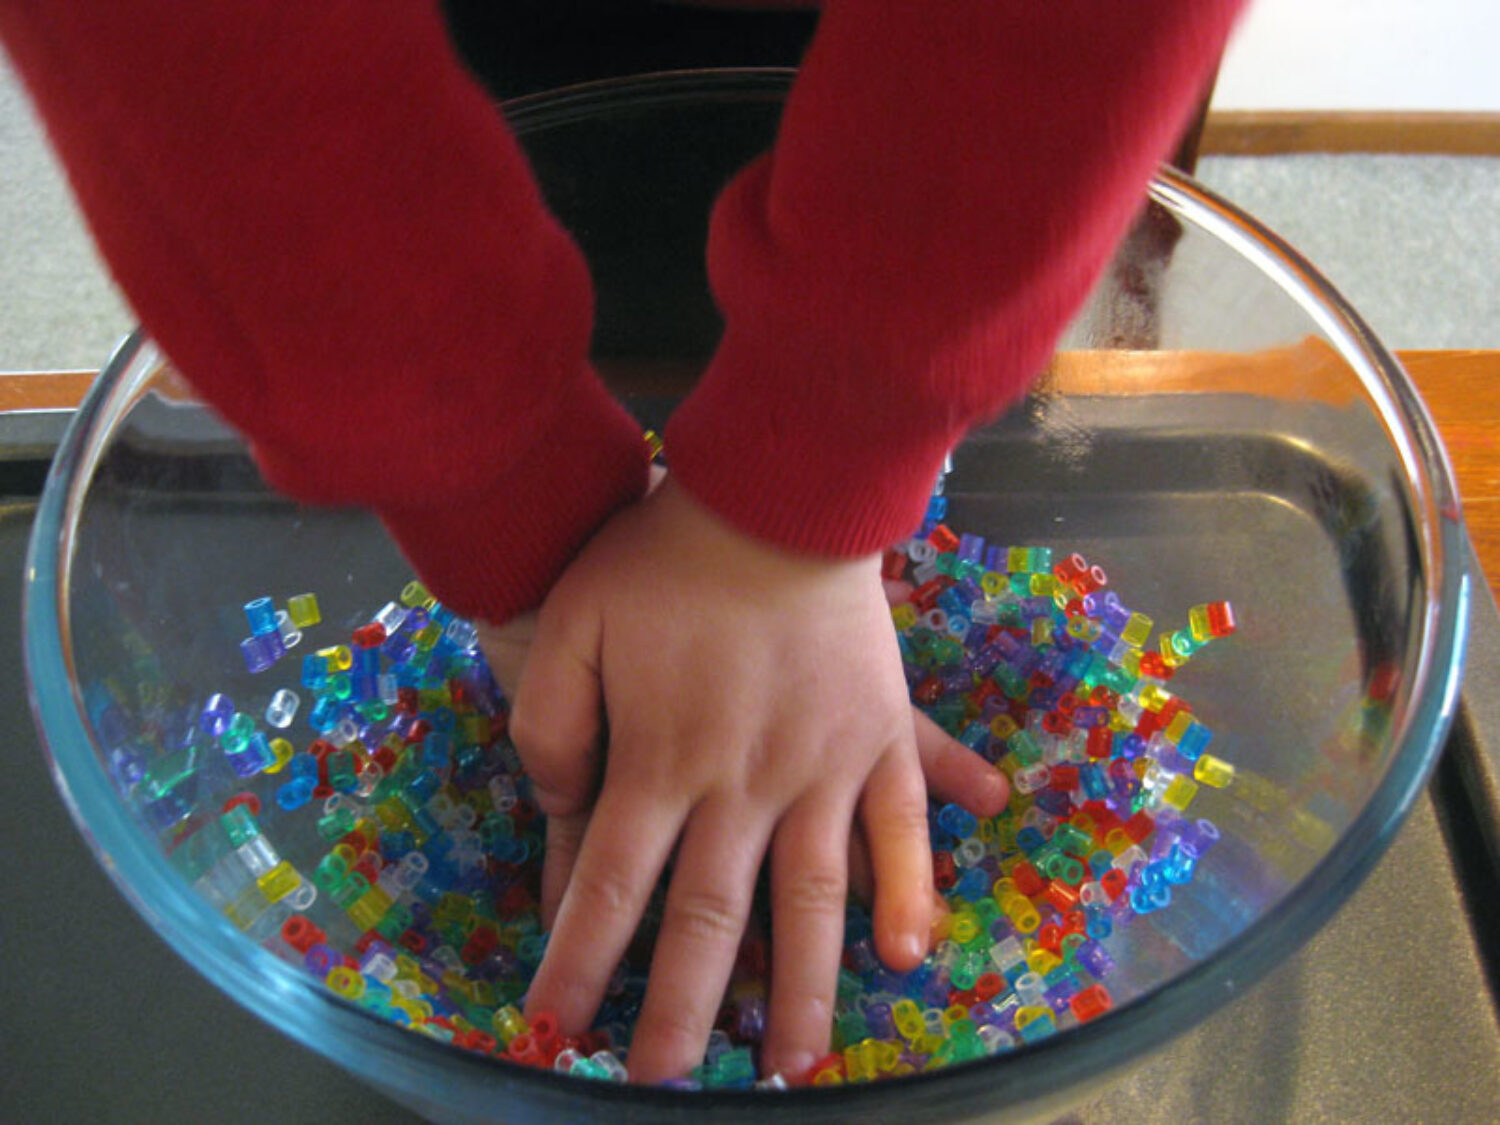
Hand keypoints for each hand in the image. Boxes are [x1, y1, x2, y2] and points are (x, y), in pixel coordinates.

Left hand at [498, 478, 1007, 1082]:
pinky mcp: (877, 738)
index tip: (557, 1033)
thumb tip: (557, 813)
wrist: (771, 492)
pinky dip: (909, 892)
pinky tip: (909, 955)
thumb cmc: (660, 554)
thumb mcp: (570, 624)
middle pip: (708, 921)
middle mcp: (742, 784)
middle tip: (662, 1084)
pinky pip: (900, 828)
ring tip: (792, 1067)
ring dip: (801, 991)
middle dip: (681, 1014)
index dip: (579, 966)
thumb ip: (549, 726)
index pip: (605, 890)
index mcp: (660, 759)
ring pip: (811, 902)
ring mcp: (820, 766)